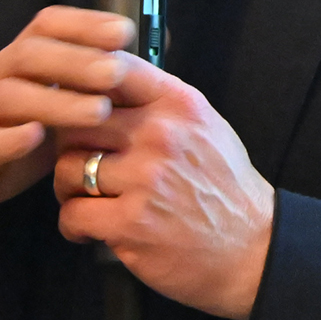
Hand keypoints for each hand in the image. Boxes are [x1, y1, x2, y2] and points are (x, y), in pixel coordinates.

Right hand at [0, 6, 133, 252]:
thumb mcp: (39, 115)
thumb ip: (74, 96)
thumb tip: (133, 77)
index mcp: (11, 67)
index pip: (44, 27)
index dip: (83, 23)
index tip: (124, 30)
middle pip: (29, 54)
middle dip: (77, 59)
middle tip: (119, 70)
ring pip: (8, 95)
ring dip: (56, 100)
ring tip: (98, 111)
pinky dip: (10, 138)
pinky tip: (37, 138)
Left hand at [53, 56, 273, 319]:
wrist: (253, 250)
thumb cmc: (224, 189)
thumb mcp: (205, 127)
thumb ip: (159, 103)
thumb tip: (107, 83)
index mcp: (178, 105)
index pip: (114, 69)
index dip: (81, 80)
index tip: (70, 98)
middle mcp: (161, 135)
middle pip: (77, 121)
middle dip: (68, 144)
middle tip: (76, 160)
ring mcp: (145, 180)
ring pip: (67, 167)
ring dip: (67, 187)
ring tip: (84, 197)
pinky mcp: (131, 223)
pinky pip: (73, 213)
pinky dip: (73, 224)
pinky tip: (88, 228)